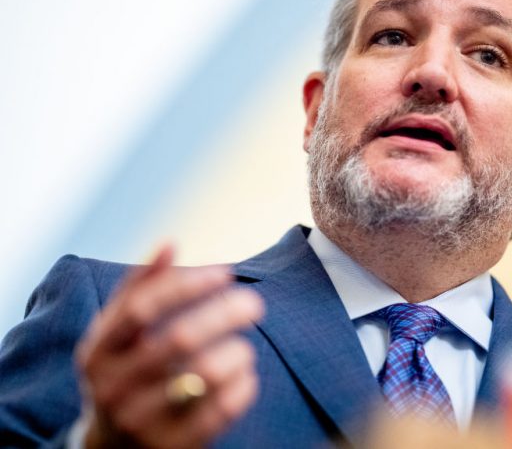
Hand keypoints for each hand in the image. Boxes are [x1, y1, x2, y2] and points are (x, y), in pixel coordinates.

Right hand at [75, 245, 264, 447]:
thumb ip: (139, 289)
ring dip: (235, 353)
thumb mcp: (117, 335)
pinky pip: (219, 411)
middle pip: (178, 338)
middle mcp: (111, 387)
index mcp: (96, 352)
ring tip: (245, 347)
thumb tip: (169, 242)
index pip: (141, 308)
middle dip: (224, 314)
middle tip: (255, 304)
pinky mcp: (170, 446)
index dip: (186, 285)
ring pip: (201, 375)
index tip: (226, 271)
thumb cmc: (123, 372)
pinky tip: (247, 375)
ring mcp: (139, 421)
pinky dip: (242, 387)